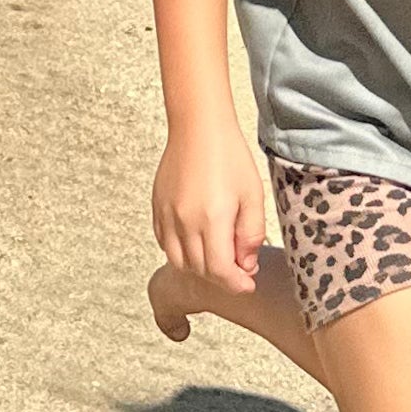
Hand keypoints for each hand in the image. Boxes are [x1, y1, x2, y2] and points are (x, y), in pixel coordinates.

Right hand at [152, 120, 264, 296]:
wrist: (198, 127)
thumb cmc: (229, 156)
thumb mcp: (253, 195)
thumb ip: (251, 234)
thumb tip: (246, 264)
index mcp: (213, 219)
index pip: (220, 270)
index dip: (236, 284)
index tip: (248, 284)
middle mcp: (185, 222)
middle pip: (200, 269)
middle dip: (221, 276)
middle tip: (238, 268)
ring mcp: (167, 215)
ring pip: (179, 261)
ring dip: (199, 267)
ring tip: (217, 255)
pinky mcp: (157, 208)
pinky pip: (165, 243)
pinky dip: (180, 251)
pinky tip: (196, 240)